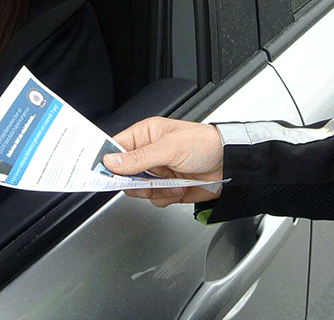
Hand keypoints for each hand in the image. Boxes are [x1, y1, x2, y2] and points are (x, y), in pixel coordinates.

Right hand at [103, 117, 223, 206]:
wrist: (230, 164)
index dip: (108, 161)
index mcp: (146, 135)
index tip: (103, 173)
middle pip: (124, 173)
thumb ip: (138, 158)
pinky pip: (155, 199)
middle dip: (135, 181)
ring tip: (171, 182)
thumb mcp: (169, 148)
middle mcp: (150, 153)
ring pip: (139, 189)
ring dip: (155, 190)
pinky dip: (167, 197)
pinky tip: (180, 188)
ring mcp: (159, 171)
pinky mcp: (168, 187)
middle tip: (146, 182)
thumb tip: (110, 161)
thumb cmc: (205, 144)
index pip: (116, 147)